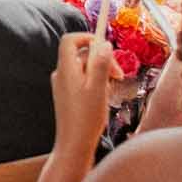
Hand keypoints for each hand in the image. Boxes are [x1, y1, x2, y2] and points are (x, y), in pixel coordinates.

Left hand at [51, 30, 114, 155]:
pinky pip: (83, 81)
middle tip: (119, 75)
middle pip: (81, 55)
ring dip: (101, 73)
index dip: (86, 37)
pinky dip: (95, 83)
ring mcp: (63, 85)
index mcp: (66, 69)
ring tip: (111, 90)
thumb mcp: (98, 88)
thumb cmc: (86, 118)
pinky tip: (104, 98)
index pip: (69, 40)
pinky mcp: (68, 96)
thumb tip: (104, 44)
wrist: (73, 144)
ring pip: (84, 69)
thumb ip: (100, 64)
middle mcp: (61, 74)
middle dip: (102, 60)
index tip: (105, 45)